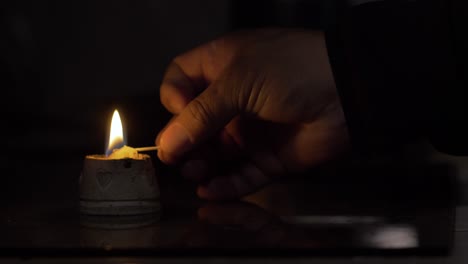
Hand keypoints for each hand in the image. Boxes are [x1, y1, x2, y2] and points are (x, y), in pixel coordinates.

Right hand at [156, 28, 348, 199]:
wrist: (348, 91)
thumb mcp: (239, 81)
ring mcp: (250, 130)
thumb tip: (167, 143)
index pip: (182, 81)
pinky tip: (211, 191)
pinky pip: (240, 175)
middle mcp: (233, 99)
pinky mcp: (268, 157)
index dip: (174, 98)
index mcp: (222, 67)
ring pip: (214, 153)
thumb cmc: (293, 70)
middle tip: (177, 158)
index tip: (179, 112)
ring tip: (194, 173)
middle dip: (184, 141)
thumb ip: (200, 114)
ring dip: (201, 166)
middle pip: (194, 124)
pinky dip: (225, 186)